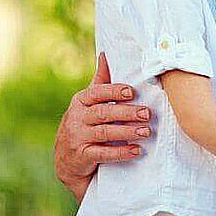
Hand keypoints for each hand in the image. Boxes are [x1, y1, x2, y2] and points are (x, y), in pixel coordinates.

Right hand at [54, 53, 151, 200]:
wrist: (68, 161)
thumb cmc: (85, 124)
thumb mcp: (88, 102)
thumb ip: (100, 81)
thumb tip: (105, 54)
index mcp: (81, 101)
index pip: (97, 92)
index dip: (114, 91)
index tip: (132, 92)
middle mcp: (76, 117)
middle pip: (104, 113)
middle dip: (127, 113)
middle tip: (147, 113)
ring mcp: (77, 137)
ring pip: (105, 132)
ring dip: (128, 132)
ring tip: (146, 132)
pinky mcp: (81, 156)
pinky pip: (103, 153)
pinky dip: (121, 152)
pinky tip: (137, 150)